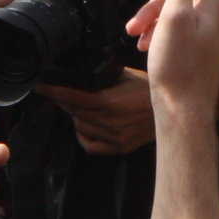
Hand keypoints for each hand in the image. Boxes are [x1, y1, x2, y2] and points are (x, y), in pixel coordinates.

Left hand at [37, 67, 155, 154]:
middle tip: (58, 91)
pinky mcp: (120, 147)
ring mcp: (114, 137)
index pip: (73, 98)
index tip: (40, 87)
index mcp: (110, 102)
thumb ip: (104, 77)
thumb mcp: (127, 76)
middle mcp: (110, 122)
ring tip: (79, 105)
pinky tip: (86, 125)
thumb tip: (81, 72)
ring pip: (81, 126)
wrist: (178, 110)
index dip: (54, 92)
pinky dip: (84, 134)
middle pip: (74, 112)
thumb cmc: (153, 89)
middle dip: (64, 100)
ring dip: (76, 115)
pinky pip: (90, 145)